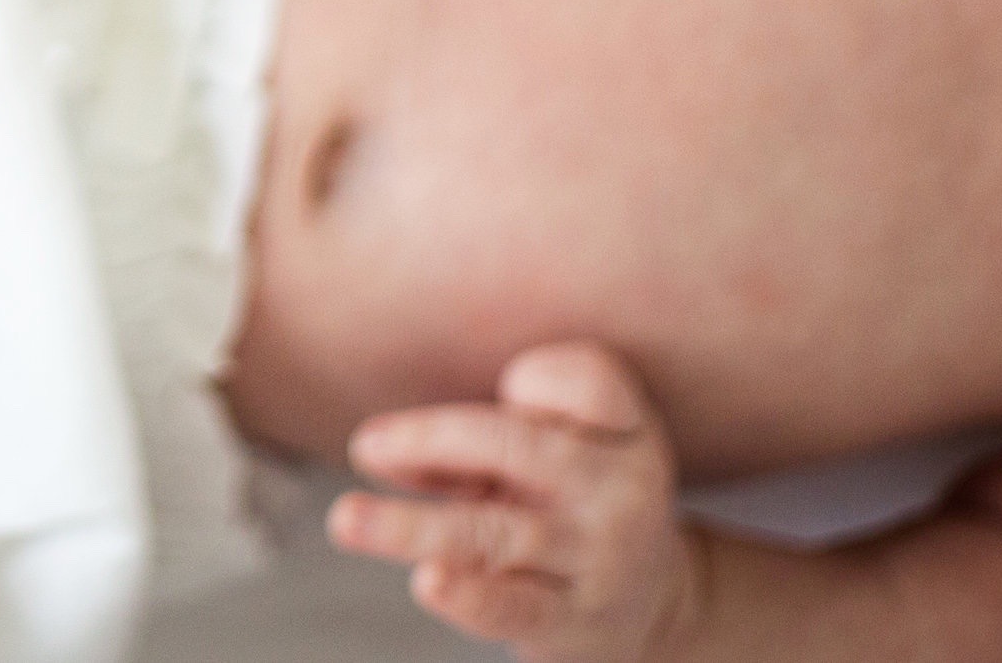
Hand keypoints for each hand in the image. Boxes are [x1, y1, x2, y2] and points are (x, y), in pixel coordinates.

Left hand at [332, 343, 702, 662]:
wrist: (654, 611)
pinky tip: (428, 581)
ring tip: (347, 519)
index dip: (535, 380)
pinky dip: (468, 596)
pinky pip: (515, 607)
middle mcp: (619, 491)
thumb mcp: (551, 456)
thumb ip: (474, 443)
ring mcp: (598, 560)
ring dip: (413, 526)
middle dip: (434, 442)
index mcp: (623, 432)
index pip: (585, 382)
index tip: (510, 389)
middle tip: (364, 445)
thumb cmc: (574, 505)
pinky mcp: (572, 621)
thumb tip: (375, 449)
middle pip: (519, 447)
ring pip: (497, 532)